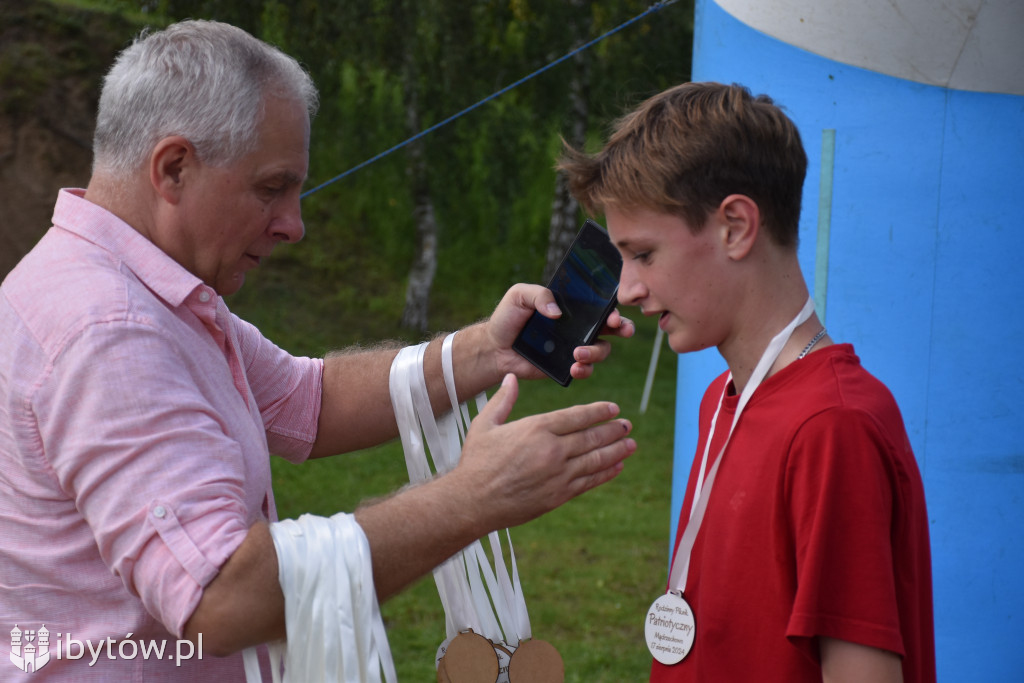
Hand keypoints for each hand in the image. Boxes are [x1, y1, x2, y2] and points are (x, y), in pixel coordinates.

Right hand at [453, 373, 635, 530]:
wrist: (473, 501)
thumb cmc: (476, 462)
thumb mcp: (484, 425)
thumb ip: (502, 400)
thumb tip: (511, 378)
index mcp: (536, 429)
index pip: (576, 416)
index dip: (598, 411)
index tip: (613, 408)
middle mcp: (551, 450)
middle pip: (591, 437)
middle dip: (613, 430)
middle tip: (627, 425)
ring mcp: (558, 474)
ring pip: (595, 459)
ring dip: (616, 451)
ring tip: (630, 444)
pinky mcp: (558, 495)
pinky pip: (588, 481)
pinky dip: (605, 473)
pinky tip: (616, 467)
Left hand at [486, 283, 635, 380]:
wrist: (494, 348)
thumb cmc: (507, 317)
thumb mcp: (519, 296)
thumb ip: (539, 295)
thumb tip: (557, 311)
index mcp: (571, 307)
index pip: (599, 305)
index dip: (613, 308)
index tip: (613, 315)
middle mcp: (578, 326)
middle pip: (611, 327)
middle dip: (623, 328)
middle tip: (619, 329)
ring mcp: (574, 347)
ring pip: (602, 350)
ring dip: (597, 352)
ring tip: (578, 353)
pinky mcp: (566, 366)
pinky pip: (585, 369)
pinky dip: (585, 369)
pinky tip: (574, 368)